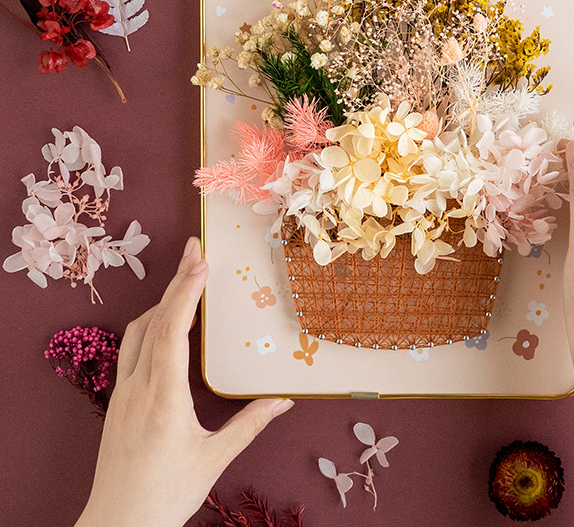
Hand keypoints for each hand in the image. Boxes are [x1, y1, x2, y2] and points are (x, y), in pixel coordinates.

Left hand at [75, 238, 293, 526]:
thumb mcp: (213, 459)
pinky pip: (131, 349)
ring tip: (185, 280)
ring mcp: (122, 393)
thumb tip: (282, 401)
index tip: (199, 262)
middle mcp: (137, 387)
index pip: (171, 331)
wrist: (116, 525)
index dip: (185, 292)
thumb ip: (248, 425)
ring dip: (161, 301)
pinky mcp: (117, 402)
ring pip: (137, 332)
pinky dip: (151, 324)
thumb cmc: (165, 495)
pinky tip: (164, 324)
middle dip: (176, 281)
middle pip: (153, 321)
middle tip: (194, 248)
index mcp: (162, 398)